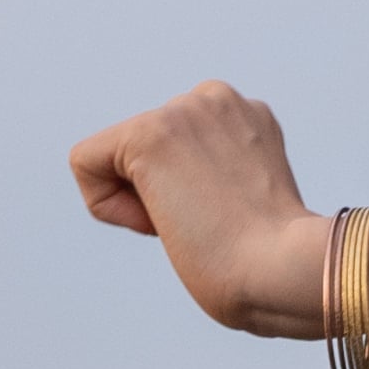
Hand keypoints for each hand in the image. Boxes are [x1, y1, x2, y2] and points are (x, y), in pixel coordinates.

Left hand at [67, 81, 319, 336]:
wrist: (283, 269)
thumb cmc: (271, 262)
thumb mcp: (246, 199)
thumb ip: (218, 177)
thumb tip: (177, 191)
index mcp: (245, 115)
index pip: (175, 151)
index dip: (187, 196)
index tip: (226, 217)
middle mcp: (217, 99)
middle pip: (141, 152)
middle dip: (163, 195)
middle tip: (211, 223)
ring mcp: (184, 111)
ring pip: (112, 157)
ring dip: (140, 202)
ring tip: (193, 220)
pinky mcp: (149, 133)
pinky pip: (86, 163)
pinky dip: (108, 206)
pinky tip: (160, 220)